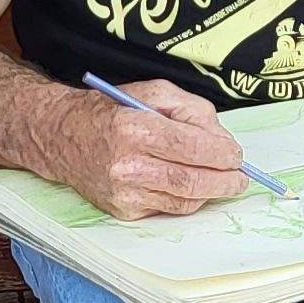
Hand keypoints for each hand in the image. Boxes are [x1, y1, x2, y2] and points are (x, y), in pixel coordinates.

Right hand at [50, 77, 249, 218]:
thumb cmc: (111, 111)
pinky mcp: (123, 210)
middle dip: (225, 180)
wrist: (62, 136)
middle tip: (241, 177)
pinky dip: (188, 199)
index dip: (223, 154)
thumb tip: (222, 141)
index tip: (237, 155)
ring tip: (224, 182)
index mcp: (135, 129)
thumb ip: (193, 111)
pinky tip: (193, 187)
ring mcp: (124, 192)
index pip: (193, 147)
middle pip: (192, 180)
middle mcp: (127, 164)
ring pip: (184, 200)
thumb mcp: (153, 92)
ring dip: (211, 193)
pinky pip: (168, 209)